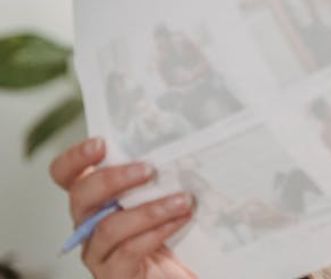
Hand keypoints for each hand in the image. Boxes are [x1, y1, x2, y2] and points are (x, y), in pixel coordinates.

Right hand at [49, 137, 197, 278]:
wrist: (182, 271)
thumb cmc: (172, 230)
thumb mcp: (164, 195)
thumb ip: (160, 174)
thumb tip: (179, 145)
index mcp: (96, 199)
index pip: (67, 176)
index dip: (75, 159)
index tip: (101, 144)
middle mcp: (89, 225)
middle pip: (81, 197)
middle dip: (114, 179)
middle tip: (149, 170)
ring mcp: (99, 253)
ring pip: (107, 227)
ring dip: (149, 210)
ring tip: (183, 200)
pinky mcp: (115, 275)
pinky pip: (128, 251)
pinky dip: (157, 232)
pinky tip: (180, 220)